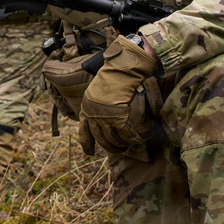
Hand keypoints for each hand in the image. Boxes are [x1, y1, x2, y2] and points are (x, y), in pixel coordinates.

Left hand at [79, 35, 159, 154]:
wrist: (121, 69)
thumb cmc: (112, 76)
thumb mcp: (96, 91)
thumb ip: (97, 105)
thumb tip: (104, 118)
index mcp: (86, 109)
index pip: (84, 132)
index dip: (87, 144)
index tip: (89, 153)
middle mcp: (93, 116)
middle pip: (101, 139)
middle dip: (111, 146)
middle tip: (119, 149)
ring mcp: (105, 118)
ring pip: (114, 140)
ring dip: (122, 144)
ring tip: (129, 144)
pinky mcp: (119, 118)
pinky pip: (127, 134)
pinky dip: (134, 138)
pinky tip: (139, 139)